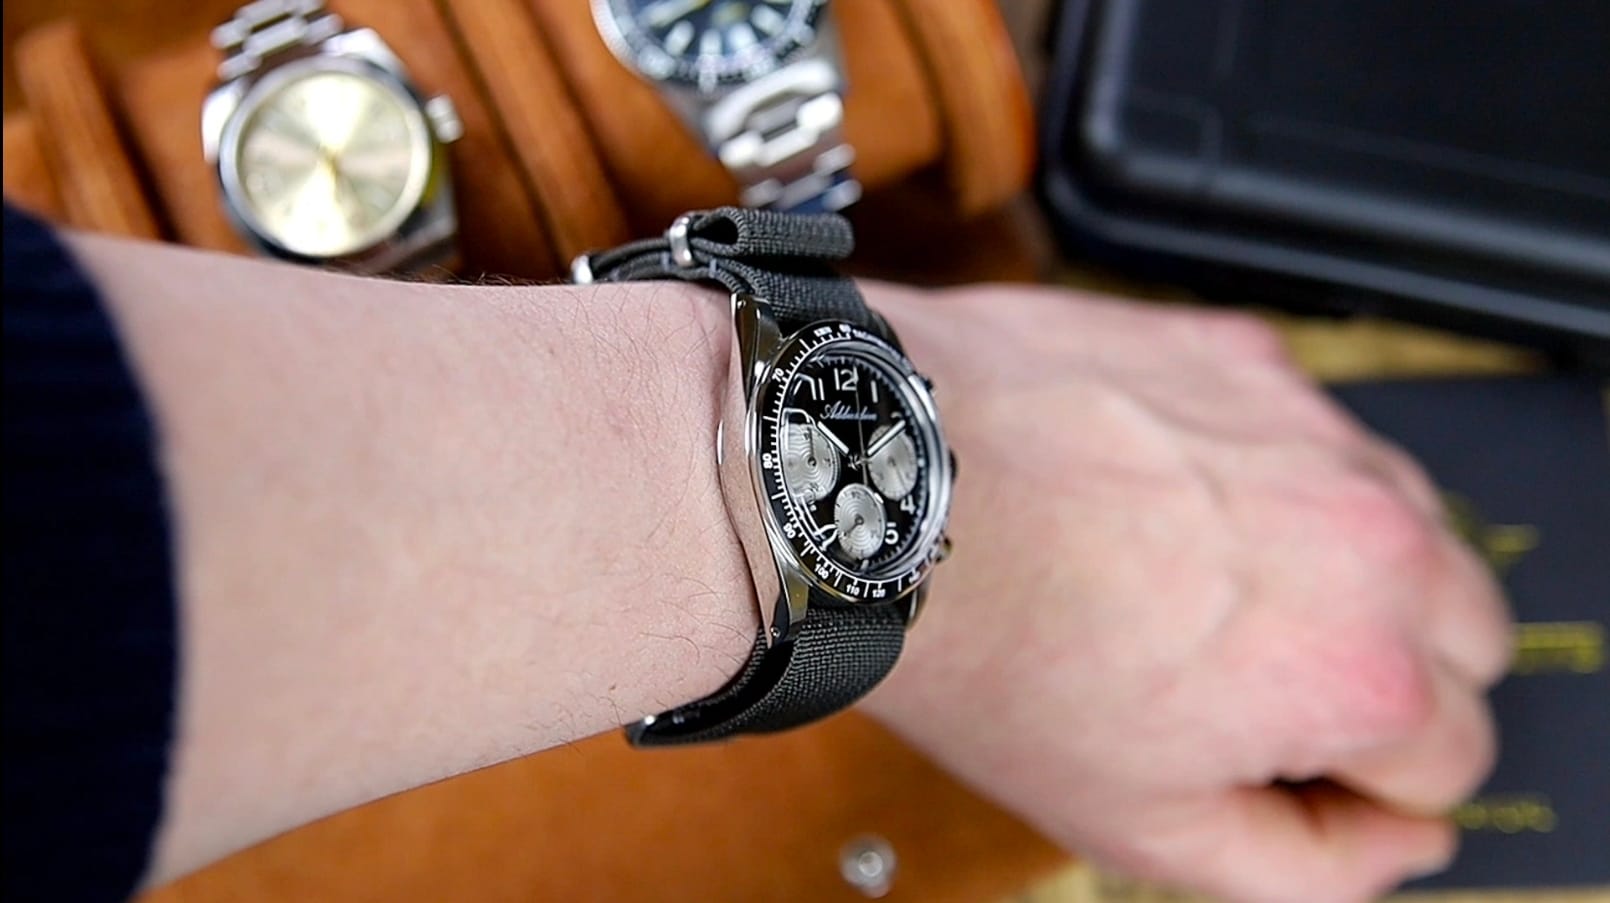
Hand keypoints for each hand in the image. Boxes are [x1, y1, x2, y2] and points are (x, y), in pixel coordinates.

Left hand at [861, 283, 1511, 902]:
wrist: (877, 494)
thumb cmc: (985, 646)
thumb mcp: (1139, 823)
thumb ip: (1303, 865)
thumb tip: (1388, 838)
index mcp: (1360, 667)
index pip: (1451, 758)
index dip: (1361, 778)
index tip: (1282, 758)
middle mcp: (1368, 534)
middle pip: (1465, 635)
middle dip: (1389, 673)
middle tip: (1258, 680)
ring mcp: (1310, 431)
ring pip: (1407, 523)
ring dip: (1346, 568)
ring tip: (1208, 588)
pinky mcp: (1246, 357)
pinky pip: (1313, 435)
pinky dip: (1274, 475)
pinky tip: (1175, 501)